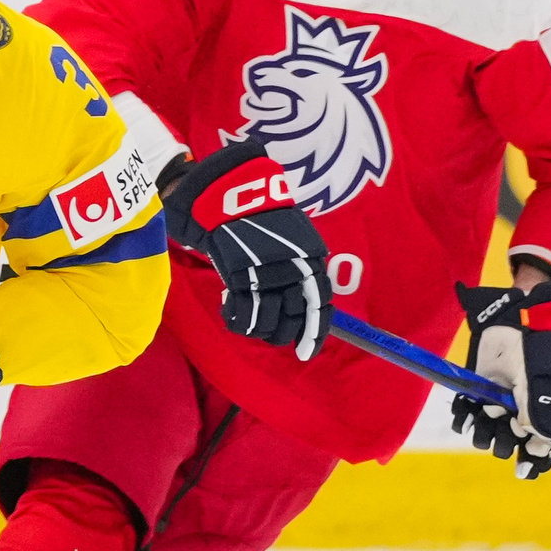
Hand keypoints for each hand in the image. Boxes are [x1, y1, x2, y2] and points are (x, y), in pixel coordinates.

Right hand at [158, 139, 331, 359]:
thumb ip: (302, 268)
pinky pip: (243, 316)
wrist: (232, 198)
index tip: (304, 353)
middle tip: (268, 332)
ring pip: (267, 325)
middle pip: (293, 321)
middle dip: (280, 334)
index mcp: (311, 262)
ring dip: (257, 329)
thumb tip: (304, 302)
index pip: (320, 307)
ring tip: (247, 320)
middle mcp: (293, 273)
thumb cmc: (263, 218)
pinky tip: (229, 310)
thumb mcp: (295, 239)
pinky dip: (237, 320)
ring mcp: (267, 278)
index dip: (313, 334)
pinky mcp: (241, 280)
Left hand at [450, 277, 550, 478]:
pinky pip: (465, 416)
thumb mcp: (546, 377)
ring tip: (487, 413)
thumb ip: (543, 408)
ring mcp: (499, 403)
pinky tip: (464, 413)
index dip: (533, 461)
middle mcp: (523, 412)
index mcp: (548, 412)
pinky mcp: (477, 391)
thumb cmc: (543, 345)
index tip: (523, 468)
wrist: (522, 313)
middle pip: (511, 444)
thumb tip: (540, 442)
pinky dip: (463, 418)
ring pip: (487, 435)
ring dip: (484, 430)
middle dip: (506, 441)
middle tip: (507, 423)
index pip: (542, 449)